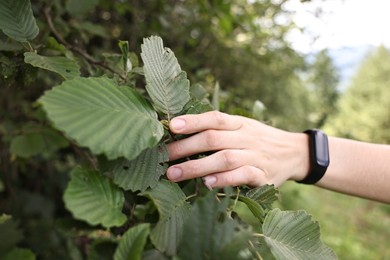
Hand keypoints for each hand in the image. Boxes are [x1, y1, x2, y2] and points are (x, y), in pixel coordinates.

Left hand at [166, 111, 309, 188]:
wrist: (294, 152)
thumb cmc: (258, 140)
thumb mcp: (243, 127)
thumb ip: (219, 129)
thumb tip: (181, 131)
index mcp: (240, 123)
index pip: (215, 118)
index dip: (193, 120)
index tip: (172, 125)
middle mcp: (247, 137)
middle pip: (214, 139)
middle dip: (185, 148)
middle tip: (163, 157)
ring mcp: (256, 156)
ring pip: (225, 158)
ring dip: (197, 166)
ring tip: (174, 174)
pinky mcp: (263, 176)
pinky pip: (242, 176)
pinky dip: (224, 179)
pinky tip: (206, 184)